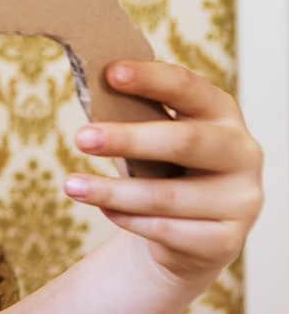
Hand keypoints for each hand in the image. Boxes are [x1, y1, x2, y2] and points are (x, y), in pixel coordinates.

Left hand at [63, 61, 262, 285]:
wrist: (188, 235)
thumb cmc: (163, 170)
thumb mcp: (151, 137)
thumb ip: (131, 116)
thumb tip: (88, 93)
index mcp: (220, 112)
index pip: (188, 87)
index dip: (151, 78)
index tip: (110, 73)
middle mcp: (241, 153)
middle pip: (184, 141)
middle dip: (128, 139)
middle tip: (81, 138)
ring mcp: (240, 199)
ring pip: (167, 195)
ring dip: (112, 191)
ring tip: (72, 185)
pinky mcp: (226, 240)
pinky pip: (166, 230)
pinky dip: (128, 219)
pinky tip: (105, 210)